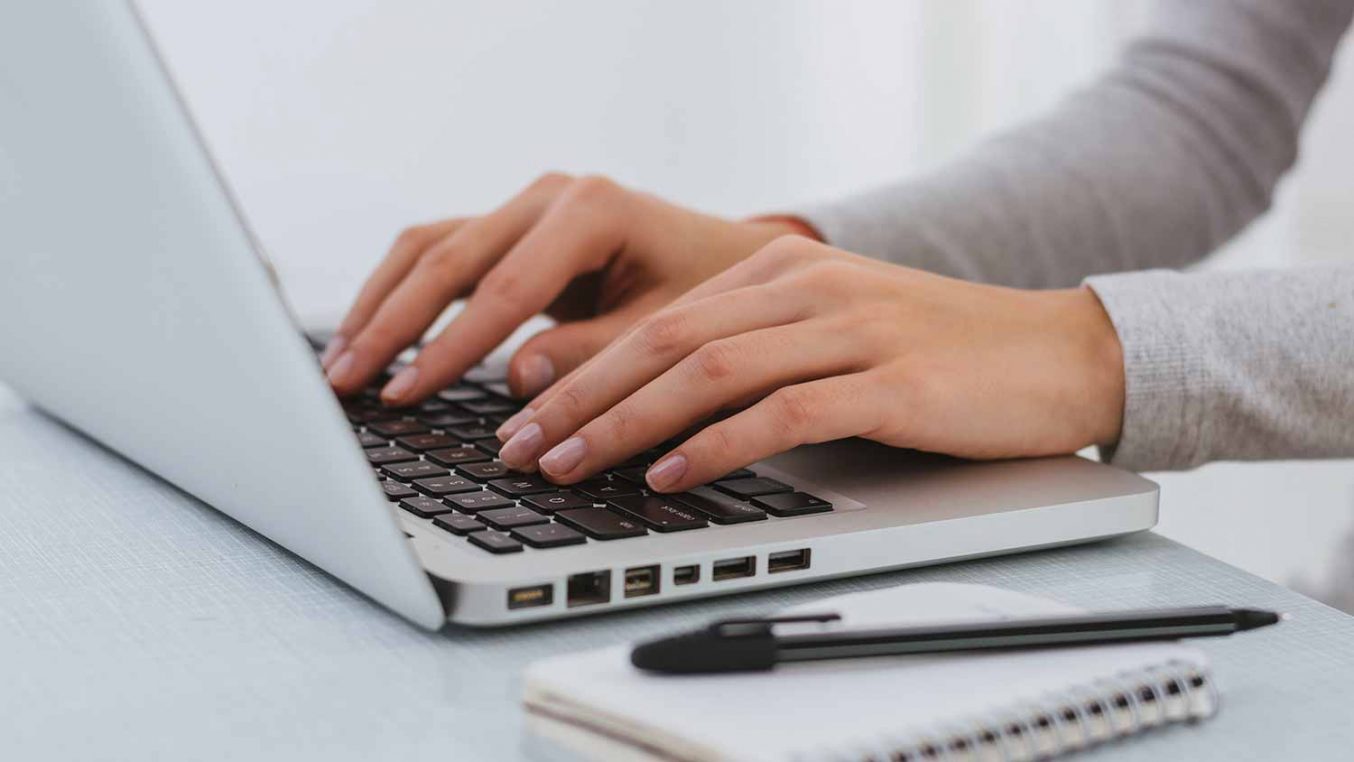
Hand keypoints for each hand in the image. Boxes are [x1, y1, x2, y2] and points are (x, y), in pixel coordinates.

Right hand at [321, 172, 814, 402]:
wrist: (731, 260)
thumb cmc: (712, 295)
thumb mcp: (669, 331)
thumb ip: (597, 356)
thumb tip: (519, 382)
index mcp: (593, 208)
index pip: (505, 287)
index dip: (449, 347)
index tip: (405, 394)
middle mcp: (550, 195)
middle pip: (448, 256)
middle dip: (391, 324)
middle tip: (345, 384)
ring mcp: (527, 207)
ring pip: (430, 247)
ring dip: (381, 305)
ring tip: (339, 365)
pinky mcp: (514, 230)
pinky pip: (443, 255)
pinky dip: (401, 295)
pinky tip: (371, 338)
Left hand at [495, 236, 1125, 490]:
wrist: (1063, 353)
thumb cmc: (942, 356)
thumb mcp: (836, 331)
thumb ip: (758, 350)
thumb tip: (659, 406)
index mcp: (784, 268)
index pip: (659, 319)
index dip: (581, 369)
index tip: (525, 416)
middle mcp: (807, 287)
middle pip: (664, 339)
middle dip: (579, 396)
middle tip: (521, 447)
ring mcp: (850, 330)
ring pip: (709, 370)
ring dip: (625, 422)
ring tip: (569, 465)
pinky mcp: (890, 381)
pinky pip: (782, 411)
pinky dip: (715, 445)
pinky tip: (668, 475)